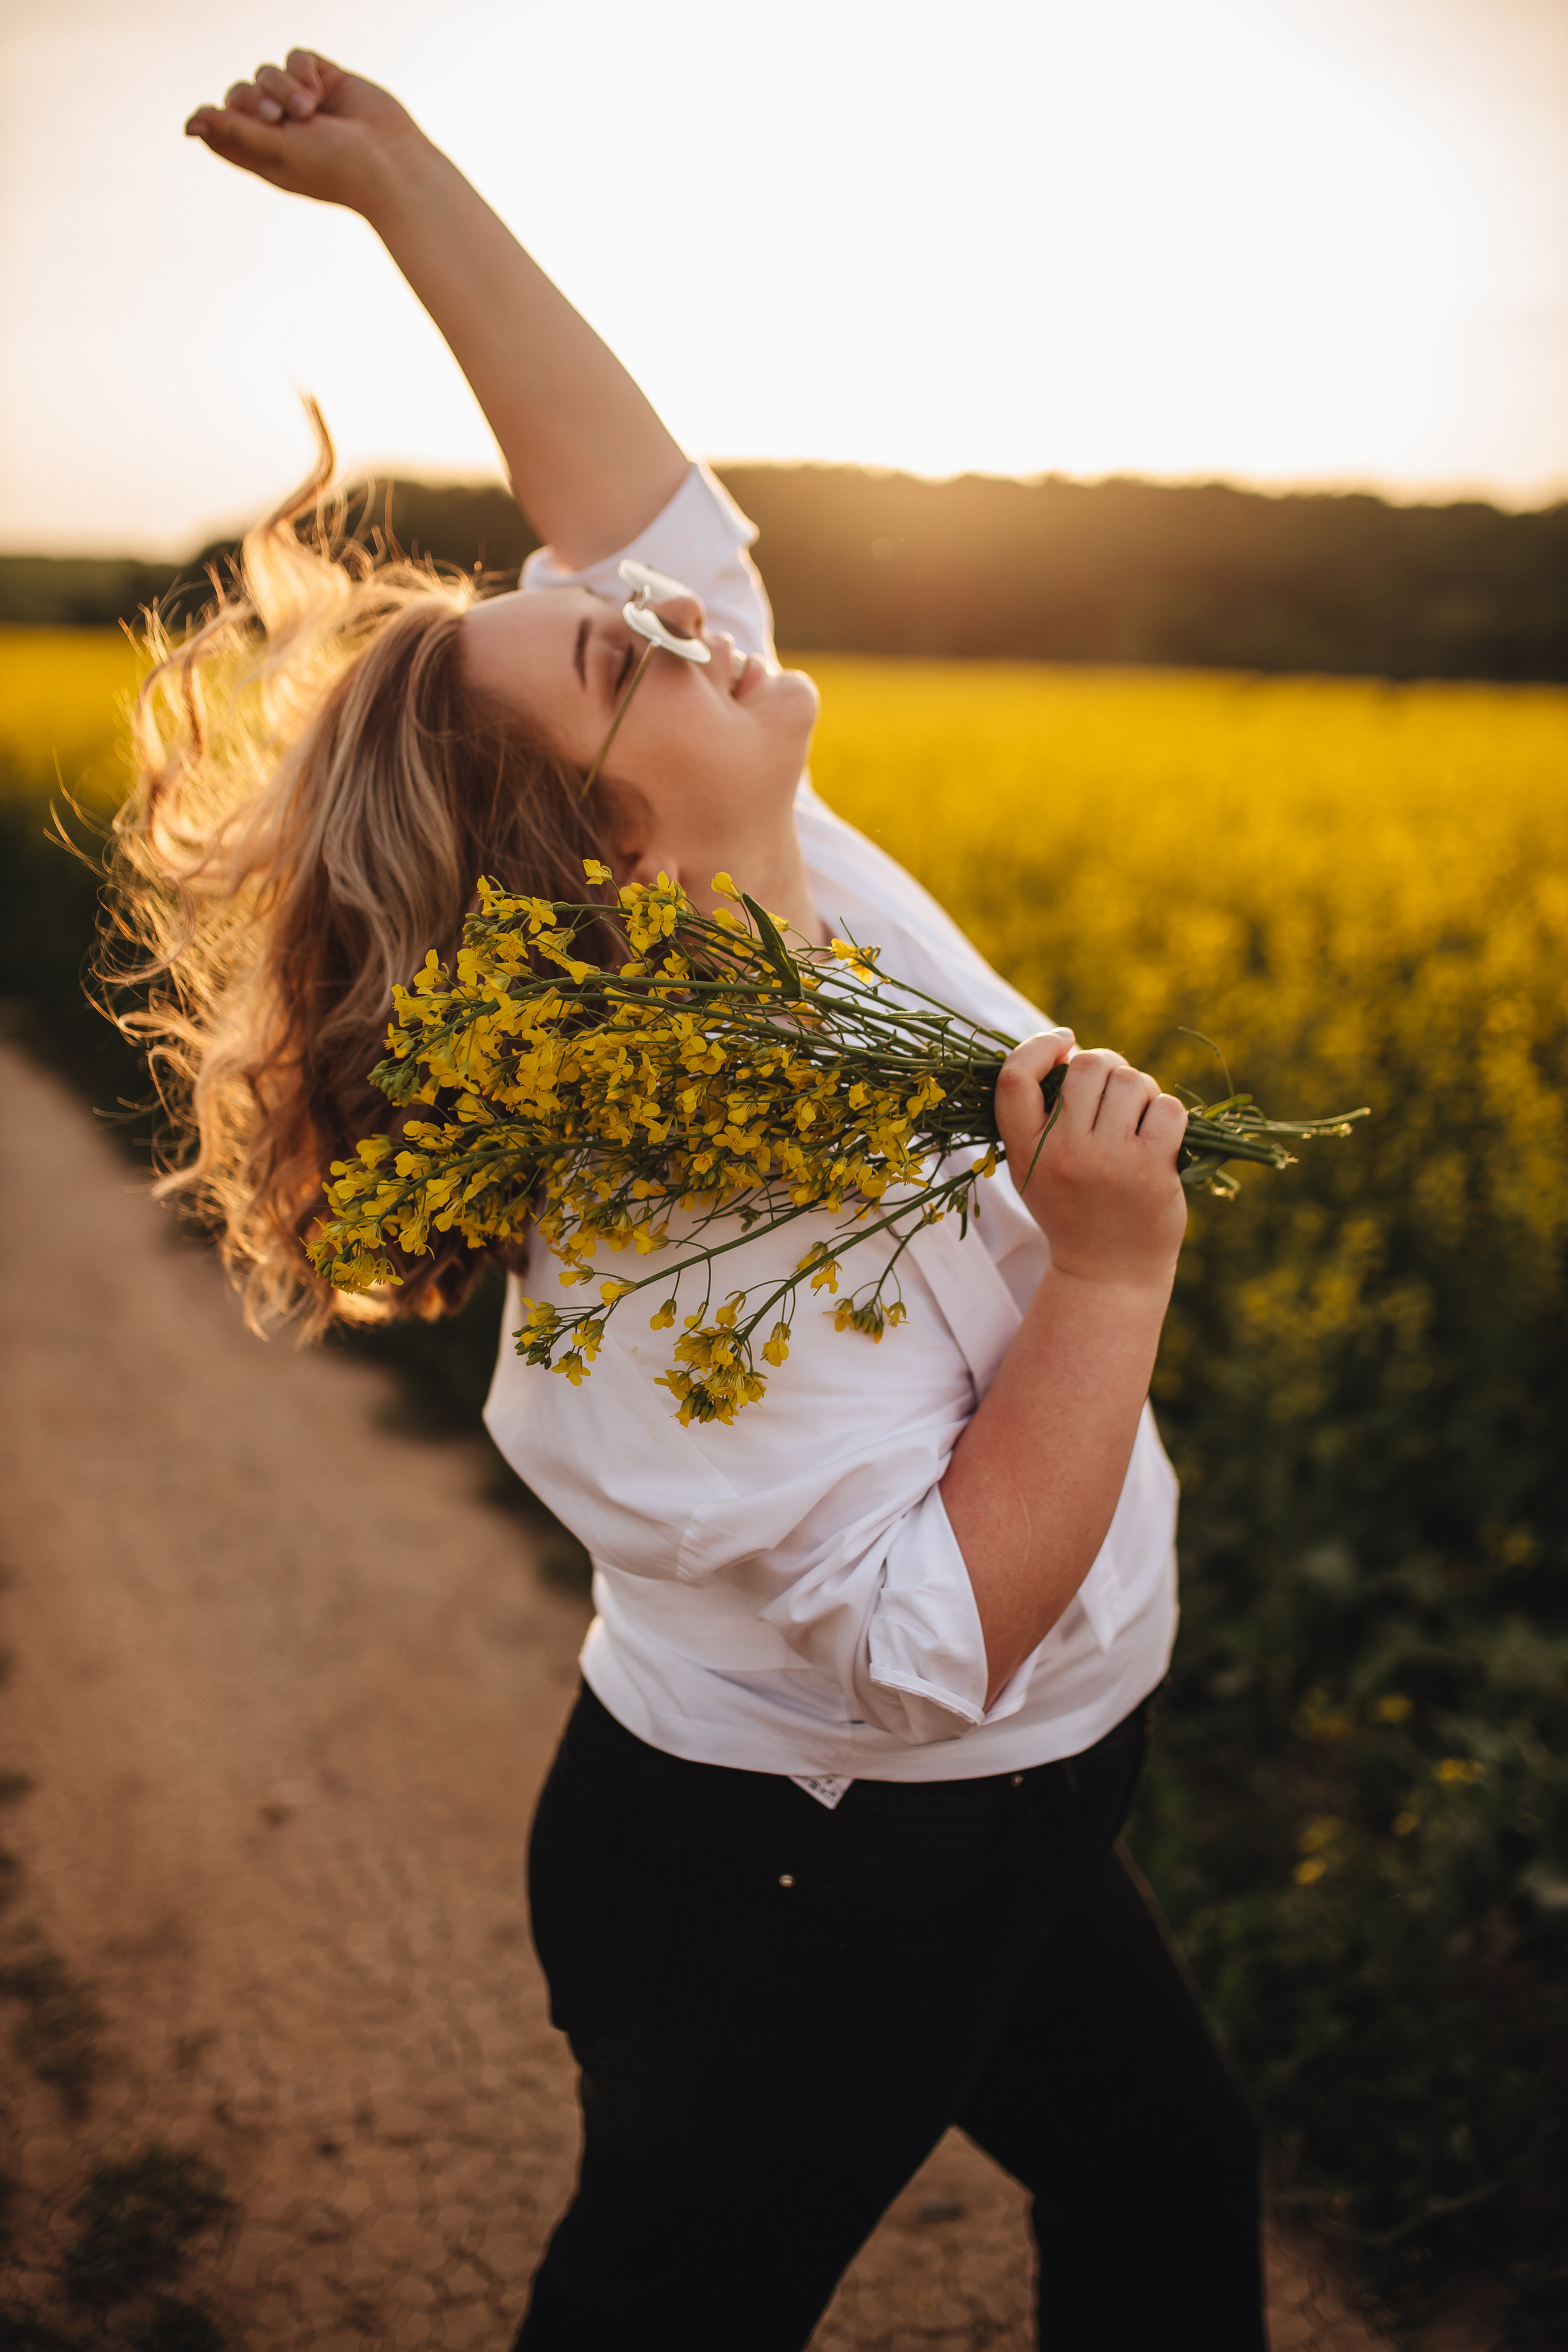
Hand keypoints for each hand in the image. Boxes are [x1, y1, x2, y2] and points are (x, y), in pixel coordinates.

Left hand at [184, 50, 427, 217]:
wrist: (392, 162)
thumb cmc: (335, 168)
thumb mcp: (277, 152)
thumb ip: (232, 132)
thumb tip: (188, 124)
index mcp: (264, 155)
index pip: (220, 128)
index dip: (217, 118)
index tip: (227, 120)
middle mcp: (280, 129)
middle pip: (238, 94)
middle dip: (251, 99)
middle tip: (276, 117)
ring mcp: (302, 102)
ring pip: (265, 72)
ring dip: (282, 87)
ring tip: (308, 110)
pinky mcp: (324, 79)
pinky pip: (294, 57)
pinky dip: (301, 70)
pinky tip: (319, 90)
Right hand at [994, 1030, 1187, 1290]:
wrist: (1108, 1274)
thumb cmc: (1074, 1211)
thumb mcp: (1034, 1170)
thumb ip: (1039, 1117)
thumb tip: (1072, 1048)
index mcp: (1025, 1151)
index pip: (1015, 1077)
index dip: (1039, 1046)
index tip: (1064, 1041)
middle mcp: (1062, 1153)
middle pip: (1087, 1065)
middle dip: (1109, 1067)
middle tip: (1115, 1093)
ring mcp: (1107, 1161)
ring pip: (1131, 1081)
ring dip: (1142, 1092)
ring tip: (1138, 1120)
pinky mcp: (1150, 1169)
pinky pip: (1167, 1108)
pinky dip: (1168, 1115)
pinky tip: (1161, 1139)